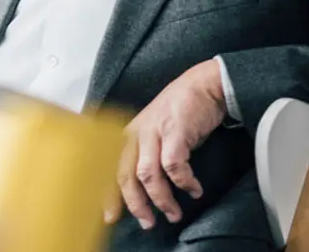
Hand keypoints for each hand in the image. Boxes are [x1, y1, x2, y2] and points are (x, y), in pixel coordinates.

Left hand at [106, 59, 226, 229]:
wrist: (201, 85)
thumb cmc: (178, 113)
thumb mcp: (151, 131)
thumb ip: (143, 154)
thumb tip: (141, 189)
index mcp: (125, 135)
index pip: (107, 168)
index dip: (107, 194)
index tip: (109, 217)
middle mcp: (134, 133)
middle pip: (123, 175)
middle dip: (135, 203)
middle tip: (147, 222)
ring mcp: (153, 131)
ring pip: (147, 174)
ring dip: (161, 198)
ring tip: (174, 213)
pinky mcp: (175, 131)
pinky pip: (174, 165)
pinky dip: (184, 181)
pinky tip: (194, 190)